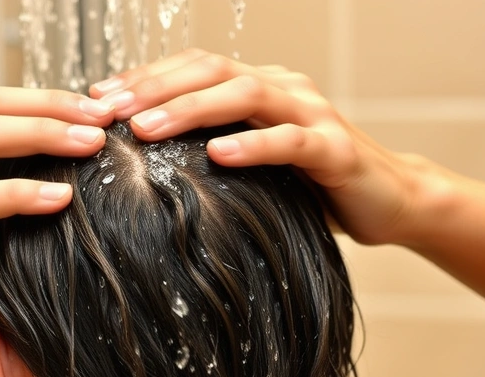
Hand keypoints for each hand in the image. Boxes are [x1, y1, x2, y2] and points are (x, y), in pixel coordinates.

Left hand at [90, 49, 423, 245]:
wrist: (389, 200)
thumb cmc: (310, 186)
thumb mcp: (252, 164)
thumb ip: (209, 151)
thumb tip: (141, 161)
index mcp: (258, 87)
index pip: (192, 68)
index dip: (143, 78)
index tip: (95, 100)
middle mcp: (284, 89)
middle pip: (210, 71)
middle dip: (152, 87)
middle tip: (105, 109)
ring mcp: (312, 114)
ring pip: (245, 95)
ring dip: (190, 109)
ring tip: (145, 129)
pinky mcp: (336, 150)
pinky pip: (291, 141)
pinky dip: (254, 145)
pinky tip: (218, 155)